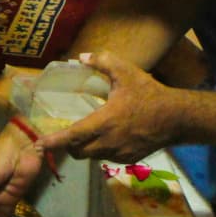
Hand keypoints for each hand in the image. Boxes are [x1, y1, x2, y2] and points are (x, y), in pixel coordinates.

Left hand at [33, 52, 177, 163]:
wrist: (177, 118)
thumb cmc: (149, 94)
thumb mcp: (126, 72)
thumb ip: (103, 62)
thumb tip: (82, 57)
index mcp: (104, 122)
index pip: (72, 136)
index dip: (54, 141)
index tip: (38, 144)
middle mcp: (109, 142)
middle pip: (78, 151)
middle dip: (68, 145)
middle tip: (66, 134)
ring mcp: (119, 153)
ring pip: (92, 156)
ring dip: (85, 148)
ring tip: (87, 133)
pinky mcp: (129, 159)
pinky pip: (107, 158)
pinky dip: (101, 151)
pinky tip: (107, 137)